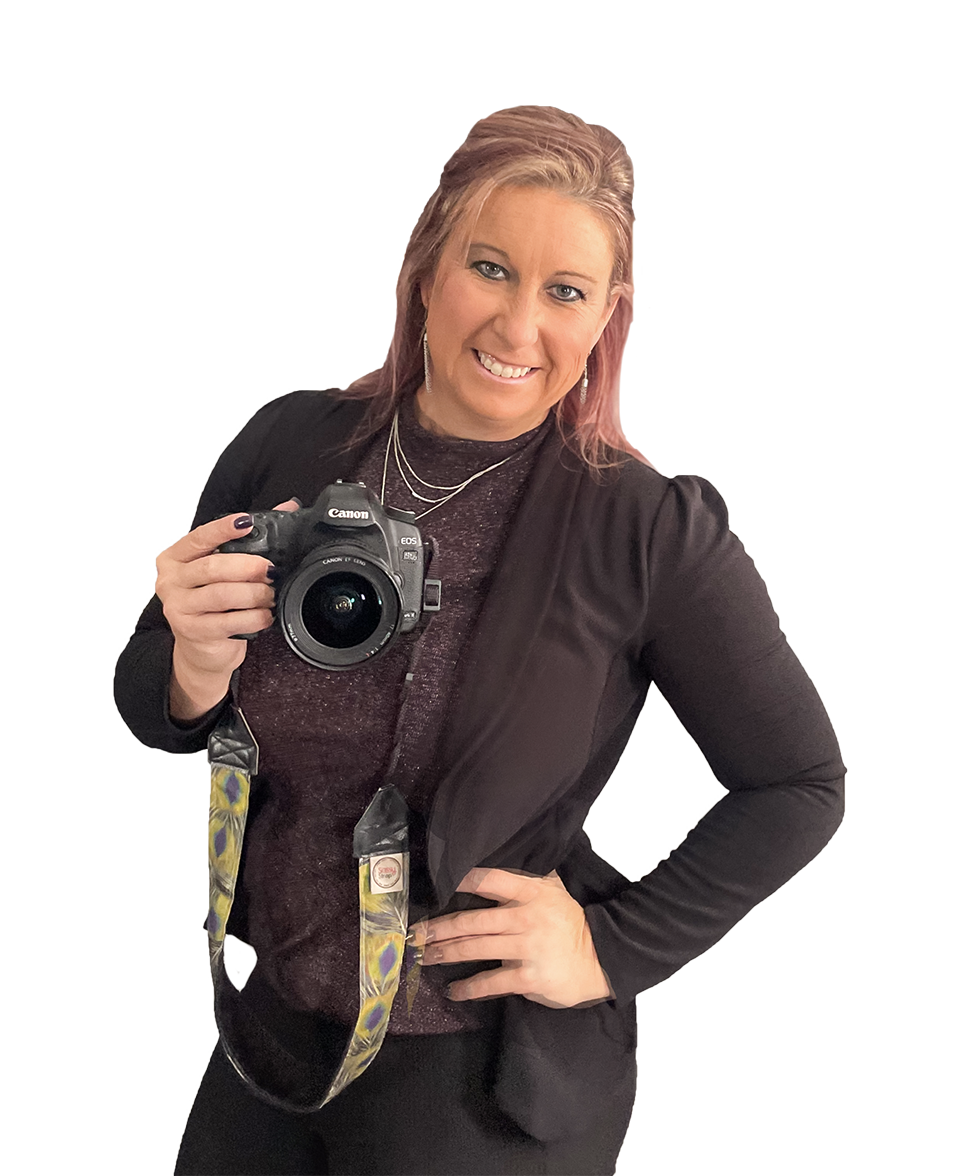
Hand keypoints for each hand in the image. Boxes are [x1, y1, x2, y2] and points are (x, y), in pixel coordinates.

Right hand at [156, 499, 299, 716]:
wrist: (201, 648)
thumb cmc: (211, 605)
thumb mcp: (222, 571)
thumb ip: (247, 540)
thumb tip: (286, 507)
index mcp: (175, 558)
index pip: (199, 537)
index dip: (223, 529)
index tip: (246, 522)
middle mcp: (171, 581)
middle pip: (213, 567)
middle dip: (248, 567)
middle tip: (270, 570)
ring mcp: (178, 607)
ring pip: (222, 594)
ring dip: (254, 594)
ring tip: (270, 595)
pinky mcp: (192, 631)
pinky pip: (229, 621)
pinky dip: (254, 617)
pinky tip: (265, 615)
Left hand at [410, 868, 614, 1009]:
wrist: (600, 958)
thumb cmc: (570, 923)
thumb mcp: (554, 889)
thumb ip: (528, 876)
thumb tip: (504, 854)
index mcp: (530, 892)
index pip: (490, 880)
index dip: (463, 880)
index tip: (439, 885)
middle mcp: (525, 918)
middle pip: (472, 920)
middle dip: (439, 927)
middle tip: (416, 933)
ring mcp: (526, 948)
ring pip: (475, 949)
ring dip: (445, 953)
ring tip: (425, 956)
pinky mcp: (528, 978)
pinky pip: (490, 982)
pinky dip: (468, 988)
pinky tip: (453, 989)